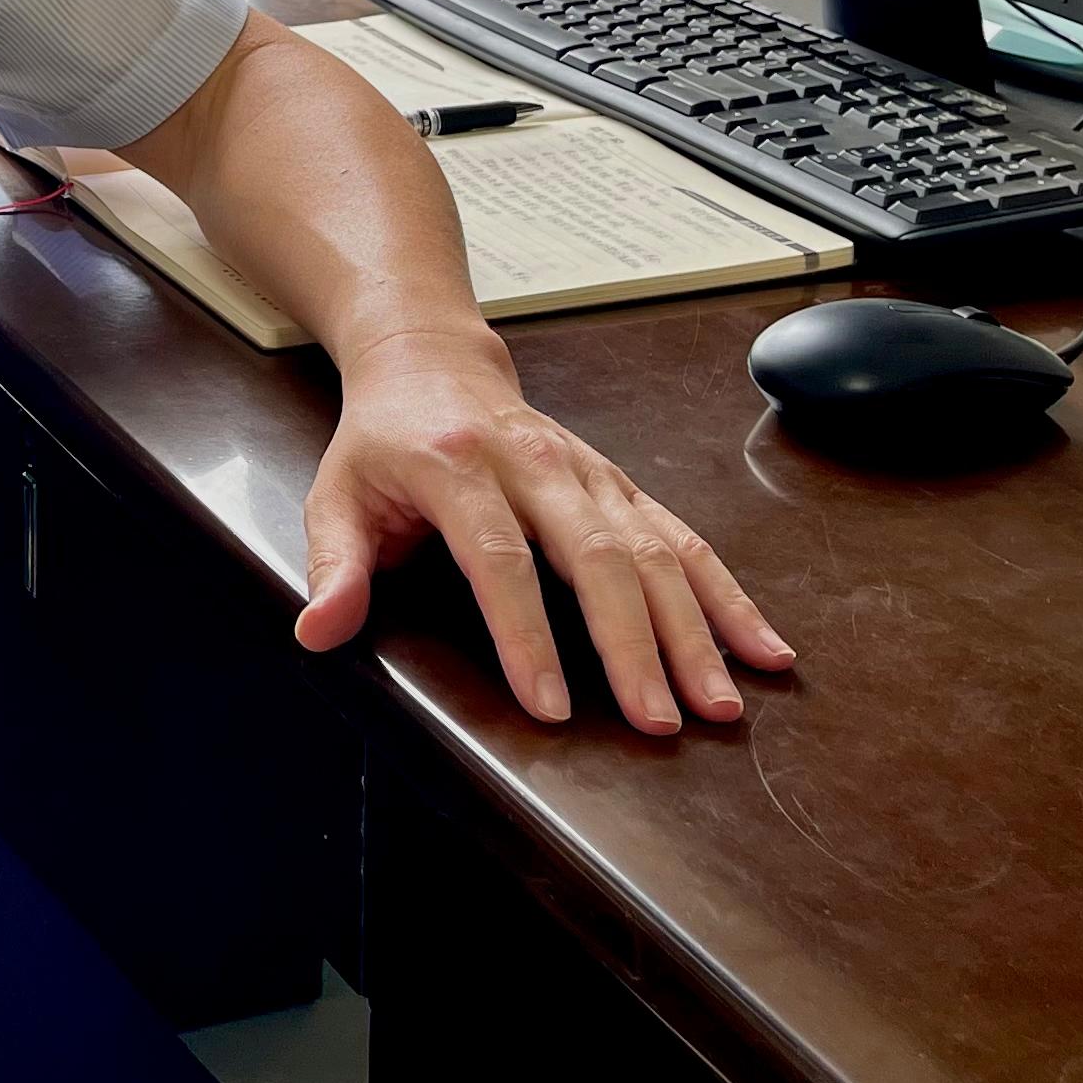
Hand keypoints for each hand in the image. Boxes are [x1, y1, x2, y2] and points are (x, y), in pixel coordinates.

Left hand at [293, 323, 791, 729]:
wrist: (430, 360)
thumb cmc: (381, 442)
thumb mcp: (336, 494)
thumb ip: (334, 565)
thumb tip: (319, 632)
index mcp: (457, 466)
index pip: (500, 557)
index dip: (526, 634)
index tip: (550, 707)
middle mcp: (535, 463)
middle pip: (596, 554)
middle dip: (633, 643)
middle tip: (661, 722)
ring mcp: (588, 471)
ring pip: (654, 547)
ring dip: (694, 629)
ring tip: (719, 704)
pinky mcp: (621, 483)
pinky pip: (684, 538)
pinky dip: (728, 595)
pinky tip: (763, 649)